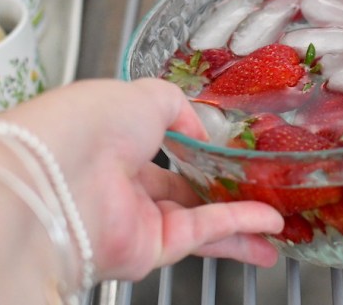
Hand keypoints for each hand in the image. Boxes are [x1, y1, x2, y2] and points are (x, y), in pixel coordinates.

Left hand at [0, 78, 283, 280]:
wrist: (60, 173)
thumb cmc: (88, 122)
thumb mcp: (145, 93)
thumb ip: (181, 108)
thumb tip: (203, 130)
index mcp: (115, 142)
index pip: (164, 151)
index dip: (201, 152)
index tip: (237, 152)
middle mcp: (124, 185)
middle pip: (187, 191)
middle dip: (227, 193)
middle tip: (264, 190)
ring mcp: (136, 220)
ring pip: (201, 220)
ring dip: (243, 219)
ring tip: (281, 221)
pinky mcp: (148, 249)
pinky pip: (202, 234)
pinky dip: (238, 227)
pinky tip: (269, 222)